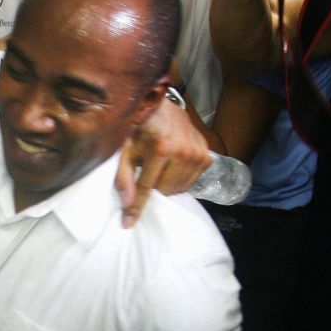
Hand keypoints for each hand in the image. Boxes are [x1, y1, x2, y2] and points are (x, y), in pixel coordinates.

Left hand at [116, 98, 211, 228]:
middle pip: (164, 191)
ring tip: (160, 165)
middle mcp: (183, 152)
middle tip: (147, 169)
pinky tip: (172, 164)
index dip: (135, 208)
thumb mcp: (125, 148)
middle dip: (153, 185)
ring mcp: (198, 154)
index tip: (128, 224)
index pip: (146, 188)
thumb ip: (124, 176)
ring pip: (178, 188)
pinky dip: (179, 178)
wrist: (162, 107)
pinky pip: (190, 181)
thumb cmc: (139, 126)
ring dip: (166, 183)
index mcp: (161, 148)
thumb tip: (127, 202)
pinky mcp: (206, 156)